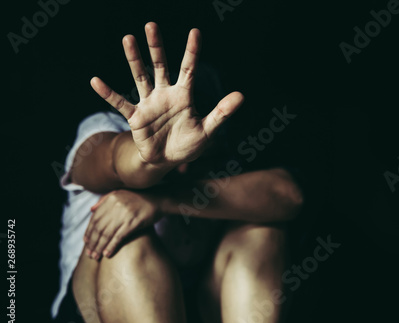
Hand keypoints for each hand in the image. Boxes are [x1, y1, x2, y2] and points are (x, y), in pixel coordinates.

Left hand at [84, 189, 161, 259]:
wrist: (159, 200)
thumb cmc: (139, 198)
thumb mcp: (121, 193)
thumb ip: (104, 200)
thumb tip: (91, 210)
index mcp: (111, 199)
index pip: (95, 218)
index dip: (89, 231)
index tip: (86, 242)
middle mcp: (116, 206)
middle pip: (99, 227)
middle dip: (92, 242)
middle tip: (89, 253)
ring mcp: (125, 214)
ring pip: (107, 234)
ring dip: (99, 247)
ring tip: (95, 256)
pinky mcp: (133, 222)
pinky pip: (119, 237)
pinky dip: (111, 246)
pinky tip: (107, 253)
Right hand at [90, 22, 243, 166]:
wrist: (166, 161)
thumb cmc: (188, 144)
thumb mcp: (208, 130)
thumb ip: (222, 113)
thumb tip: (241, 95)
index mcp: (184, 96)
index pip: (189, 69)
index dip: (192, 51)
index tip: (195, 31)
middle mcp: (165, 94)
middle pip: (160, 66)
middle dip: (156, 47)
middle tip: (151, 25)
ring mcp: (149, 104)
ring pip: (140, 77)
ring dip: (134, 60)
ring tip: (128, 38)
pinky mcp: (136, 117)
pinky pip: (120, 103)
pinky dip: (108, 93)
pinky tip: (95, 80)